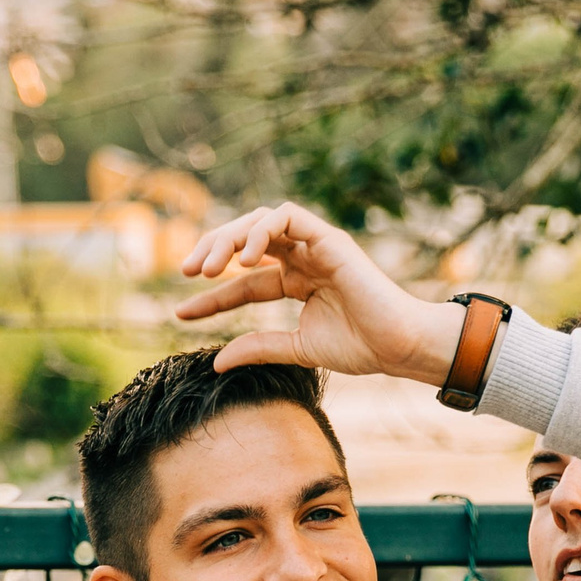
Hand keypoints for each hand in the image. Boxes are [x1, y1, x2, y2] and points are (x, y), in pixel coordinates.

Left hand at [174, 202, 465, 385]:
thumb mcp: (297, 349)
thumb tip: (217, 363)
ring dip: (230, 237)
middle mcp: (304, 256)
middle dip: (212, 250)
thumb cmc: (361, 346)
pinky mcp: (329, 237)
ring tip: (209, 268)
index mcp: (297, 280)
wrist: (399, 345)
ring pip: (261, 221)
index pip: (244, 281)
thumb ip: (259, 348)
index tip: (181, 313)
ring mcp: (316, 244)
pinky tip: (244, 260)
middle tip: (186, 273)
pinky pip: (287, 216)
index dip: (211, 295)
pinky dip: (262, 231)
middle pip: (246, 240)